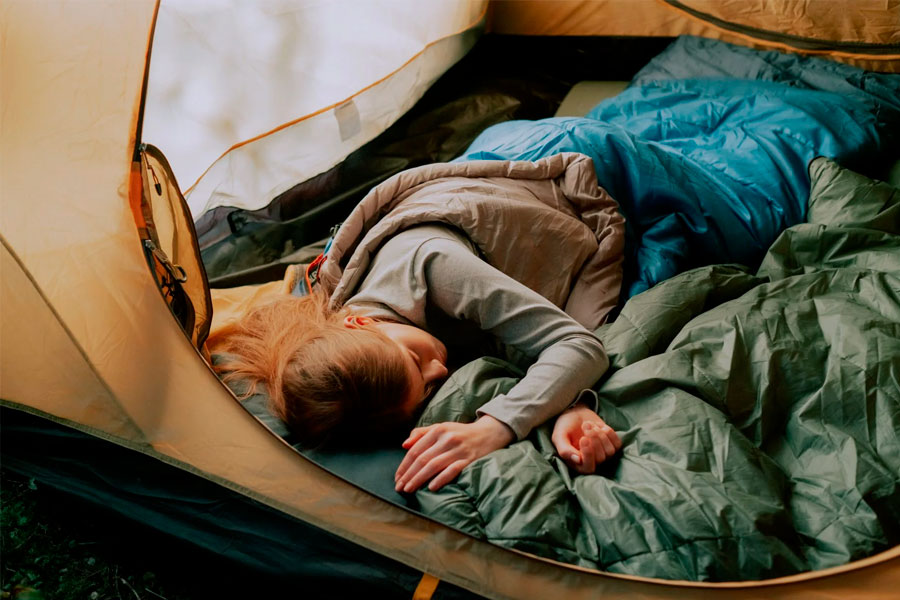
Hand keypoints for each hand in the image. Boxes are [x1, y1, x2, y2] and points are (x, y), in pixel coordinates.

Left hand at [395, 416, 514, 492]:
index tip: (397, 477)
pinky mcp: (469, 460)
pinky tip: (431, 487)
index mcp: (438, 430)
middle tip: (399, 487)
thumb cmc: (461, 433)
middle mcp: (447, 438)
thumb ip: (422, 434)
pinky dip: (440, 479)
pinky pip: (452, 471)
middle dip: (408, 475)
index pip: (416, 450)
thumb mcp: (441, 427)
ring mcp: (458, 449)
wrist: (489, 432)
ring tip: (409, 489)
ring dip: (418, 479)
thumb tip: (404, 445)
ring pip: (433, 465)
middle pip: (422, 459)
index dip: (404, 465)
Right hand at [552, 404, 620, 473]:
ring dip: (600, 434)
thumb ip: (564, 449)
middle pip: (600, 458)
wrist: (575, 414)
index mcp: (577, 464)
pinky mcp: (612, 445)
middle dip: (594, 439)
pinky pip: (617, 444)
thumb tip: (578, 460)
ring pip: (610, 451)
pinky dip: (608, 432)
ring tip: (589, 424)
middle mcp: (592, 462)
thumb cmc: (565, 427)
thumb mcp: (559, 437)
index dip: (588, 454)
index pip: (588, 468)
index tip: (583, 438)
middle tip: (584, 425)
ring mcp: (604, 454)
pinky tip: (599, 426)